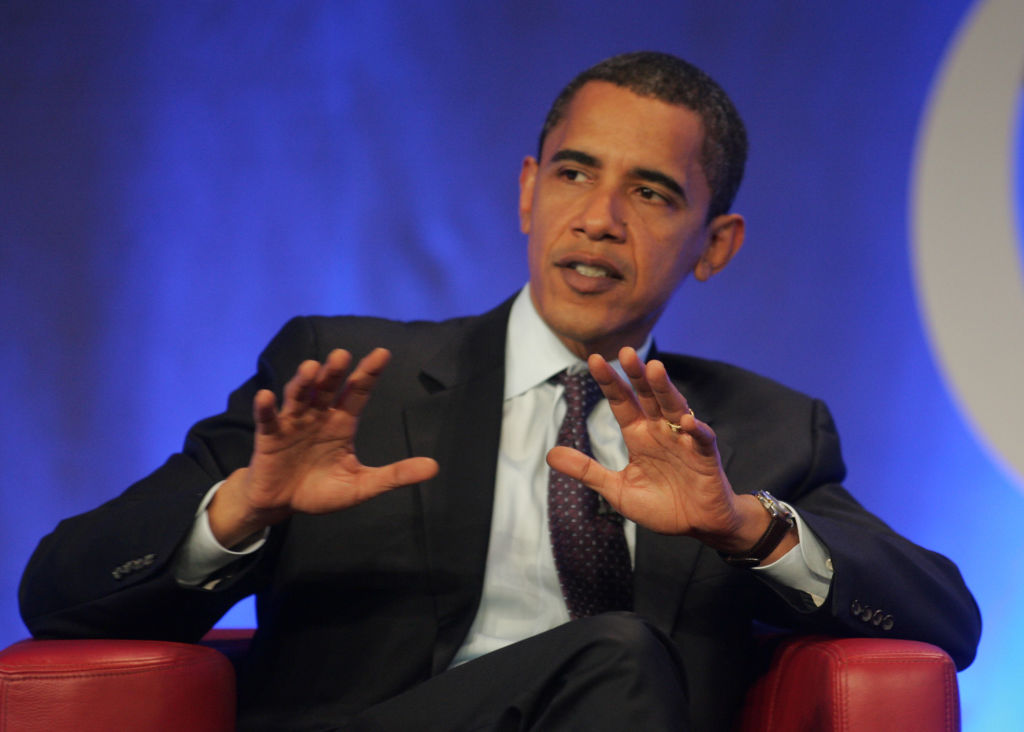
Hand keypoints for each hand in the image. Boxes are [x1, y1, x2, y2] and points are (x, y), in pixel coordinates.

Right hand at [208, 348, 438, 546]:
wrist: (284, 504)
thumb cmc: (322, 490)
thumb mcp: (362, 485)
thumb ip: (395, 475)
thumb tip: (434, 467)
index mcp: (342, 422)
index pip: (358, 392)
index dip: (369, 373)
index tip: (382, 353)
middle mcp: (319, 415)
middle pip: (328, 388)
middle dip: (335, 371)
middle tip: (343, 355)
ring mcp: (293, 423)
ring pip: (299, 396)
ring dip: (303, 382)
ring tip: (311, 368)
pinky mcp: (269, 437)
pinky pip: (267, 420)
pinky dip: (266, 408)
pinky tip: (267, 396)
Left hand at [546, 348, 791, 557]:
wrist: (696, 525)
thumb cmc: (659, 505)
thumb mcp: (616, 490)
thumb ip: (587, 470)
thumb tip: (550, 454)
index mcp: (638, 434)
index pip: (621, 402)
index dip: (609, 382)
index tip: (593, 360)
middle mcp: (660, 430)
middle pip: (648, 396)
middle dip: (637, 374)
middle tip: (626, 352)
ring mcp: (683, 440)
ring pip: (674, 407)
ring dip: (665, 389)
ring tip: (655, 369)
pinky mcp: (705, 456)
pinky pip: (701, 438)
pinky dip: (695, 429)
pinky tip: (684, 422)